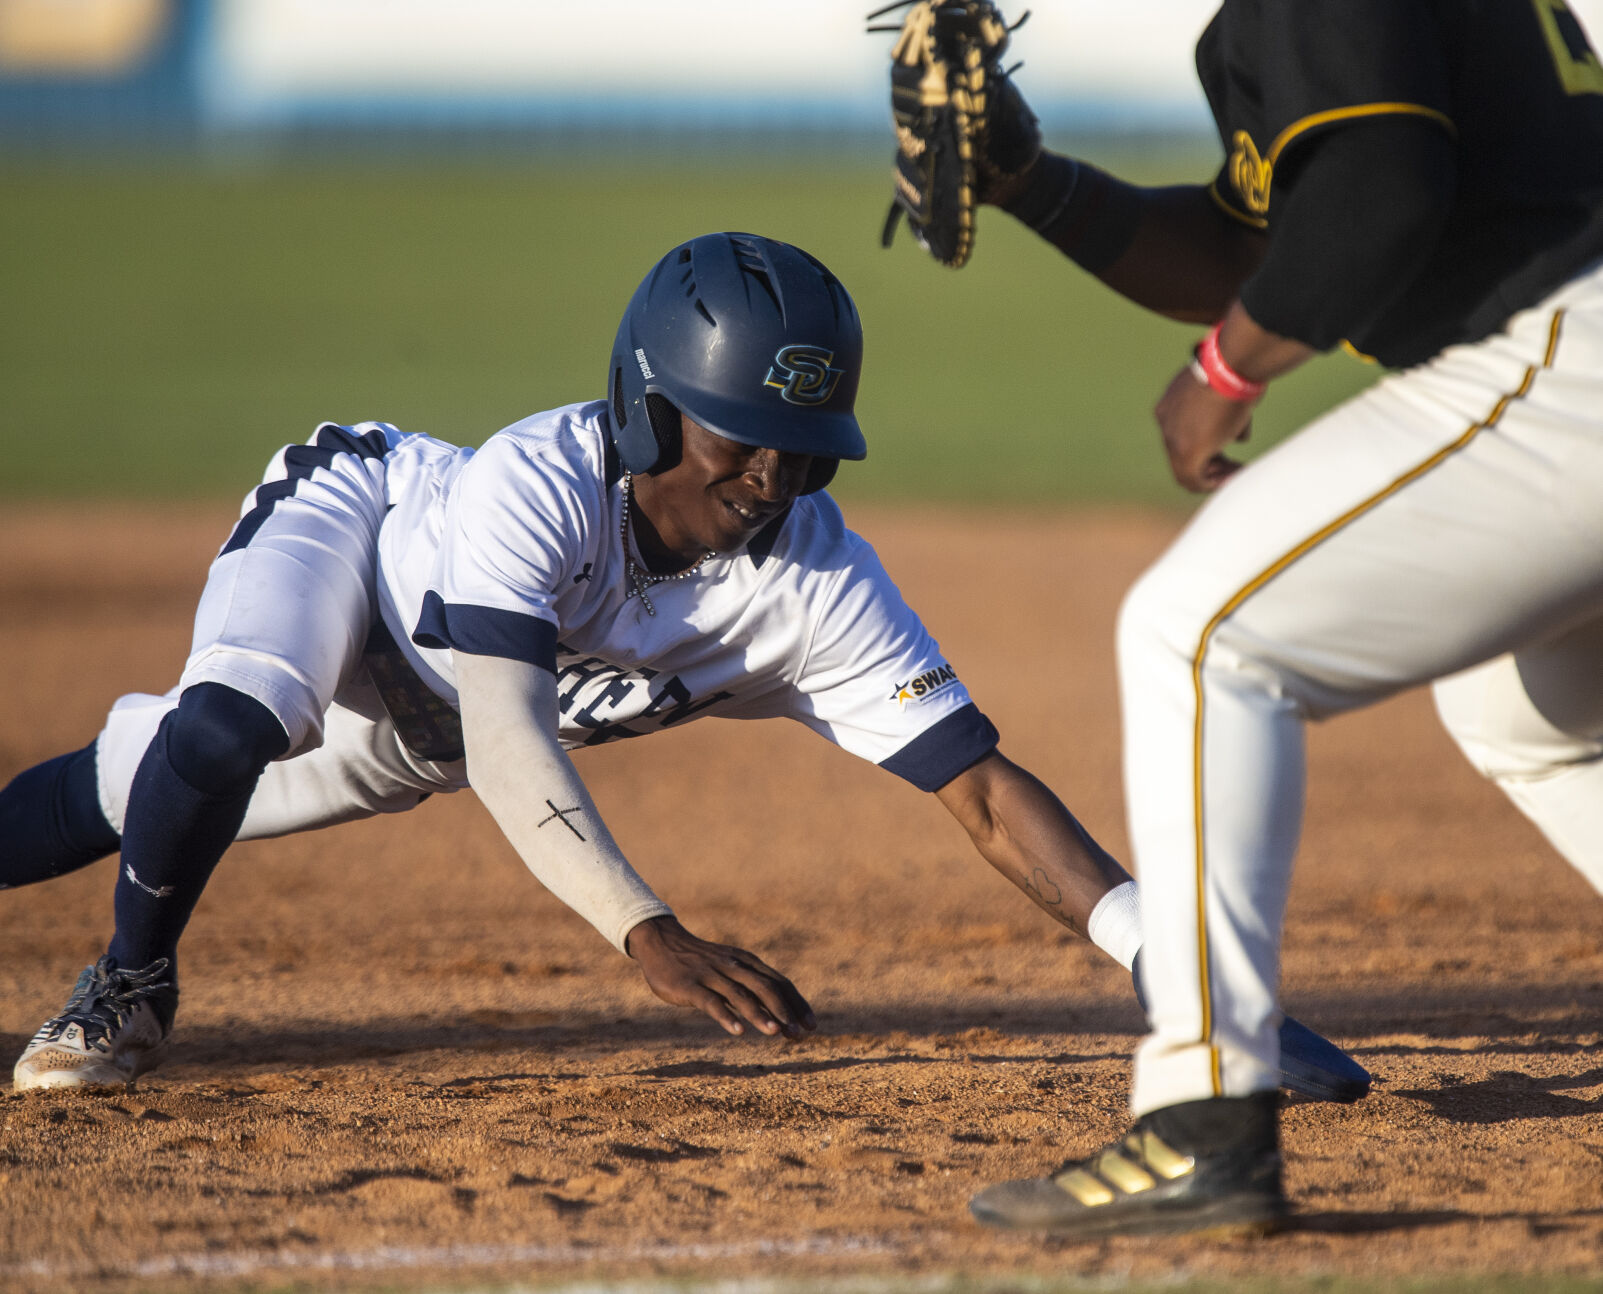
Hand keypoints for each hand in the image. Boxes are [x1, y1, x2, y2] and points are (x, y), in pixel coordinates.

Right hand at [625, 915, 815, 1038]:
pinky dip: (726, 1016)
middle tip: (800, 1035)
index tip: (812, 1026)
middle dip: (785, 1011)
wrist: (662, 942)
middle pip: (766, 988)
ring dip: (760, 1014)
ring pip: (741, 995)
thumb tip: (776, 1014)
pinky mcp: (690, 985)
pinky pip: (711, 1002)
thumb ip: (749, 987)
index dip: (797, 1004)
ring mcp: (711, 975)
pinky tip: (738, 1031)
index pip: (779, 983)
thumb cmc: (700, 961)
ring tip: (776, 1033)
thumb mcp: (729, 968)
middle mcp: (733, 966)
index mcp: (746, 962)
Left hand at [1153, 362, 1254, 491]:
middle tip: (1234, 466)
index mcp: (1170, 405)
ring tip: (1238, 472)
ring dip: (1214, 475)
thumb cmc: (1235, 372)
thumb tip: (1239, 437)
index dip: (1207, 444)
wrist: (1231, 366)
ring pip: (1187, 470)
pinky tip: (1235, 476)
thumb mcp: (1227, 392)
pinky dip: (1215, 483)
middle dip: (1212, 462)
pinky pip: (1194, 480)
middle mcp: (1166, 423)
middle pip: (1184, 452)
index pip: (1185, 434)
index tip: (1230, 446)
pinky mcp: (1185, 453)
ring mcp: (1173, 438)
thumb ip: (1226, 416)